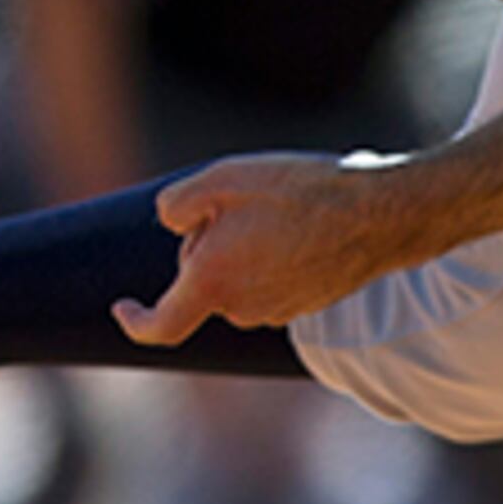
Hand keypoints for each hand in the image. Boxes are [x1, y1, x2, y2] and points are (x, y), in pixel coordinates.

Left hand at [113, 153, 420, 348]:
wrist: (381, 214)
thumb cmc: (302, 193)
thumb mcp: (224, 178)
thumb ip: (176, 204)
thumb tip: (173, 223)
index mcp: (213, 282)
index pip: (160, 326)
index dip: (134, 321)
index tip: (121, 307)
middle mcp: (243, 307)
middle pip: (204, 280)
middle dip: (209, 244)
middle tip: (244, 201)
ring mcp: (278, 310)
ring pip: (239, 279)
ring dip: (245, 248)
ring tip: (283, 211)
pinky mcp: (307, 304)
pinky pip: (272, 281)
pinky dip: (275, 257)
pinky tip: (303, 226)